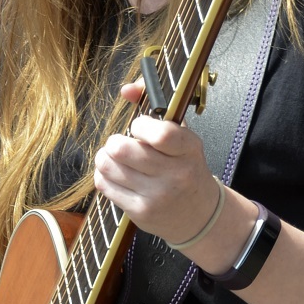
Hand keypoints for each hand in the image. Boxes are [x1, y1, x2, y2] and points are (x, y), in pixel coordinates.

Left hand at [92, 81, 219, 244]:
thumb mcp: (183, 135)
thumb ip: (157, 104)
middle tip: (121, 143)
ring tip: (115, 157)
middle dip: (114, 142)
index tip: (140, 127)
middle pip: (123, 150)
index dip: (140, 125)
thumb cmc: (186, 167)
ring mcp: (157, 196)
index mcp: (189, 150)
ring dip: (105, 157)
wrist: (199, 213)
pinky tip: (116, 174)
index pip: (160, 135)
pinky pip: (104, 185)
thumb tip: (127, 89)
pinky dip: (104, 175)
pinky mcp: (140, 212)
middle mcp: (175, 174)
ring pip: (108, 166)